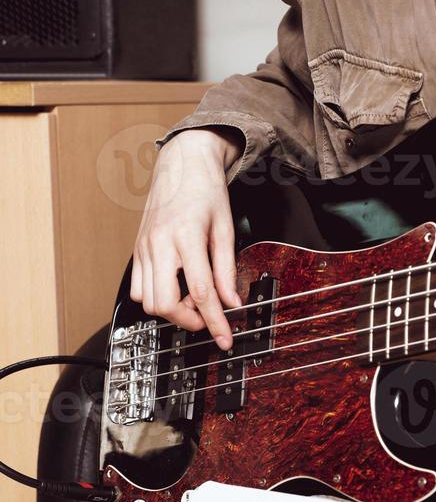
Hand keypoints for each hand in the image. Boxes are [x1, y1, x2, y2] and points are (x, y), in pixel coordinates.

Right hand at [131, 127, 243, 348]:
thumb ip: (227, 269)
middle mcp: (159, 244)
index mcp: (186, 236)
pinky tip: (175, 288)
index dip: (214, 321)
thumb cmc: (205, 190)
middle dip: (188, 320)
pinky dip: (156, 298)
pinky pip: (138, 288)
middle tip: (206, 316)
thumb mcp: (225, 229)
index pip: (200, 292)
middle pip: (165, 304)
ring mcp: (144, 247)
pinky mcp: (137, 249)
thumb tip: (232, 302)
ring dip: (172, 310)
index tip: (224, 339)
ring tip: (192, 299)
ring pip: (148, 301)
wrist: (182, 162)